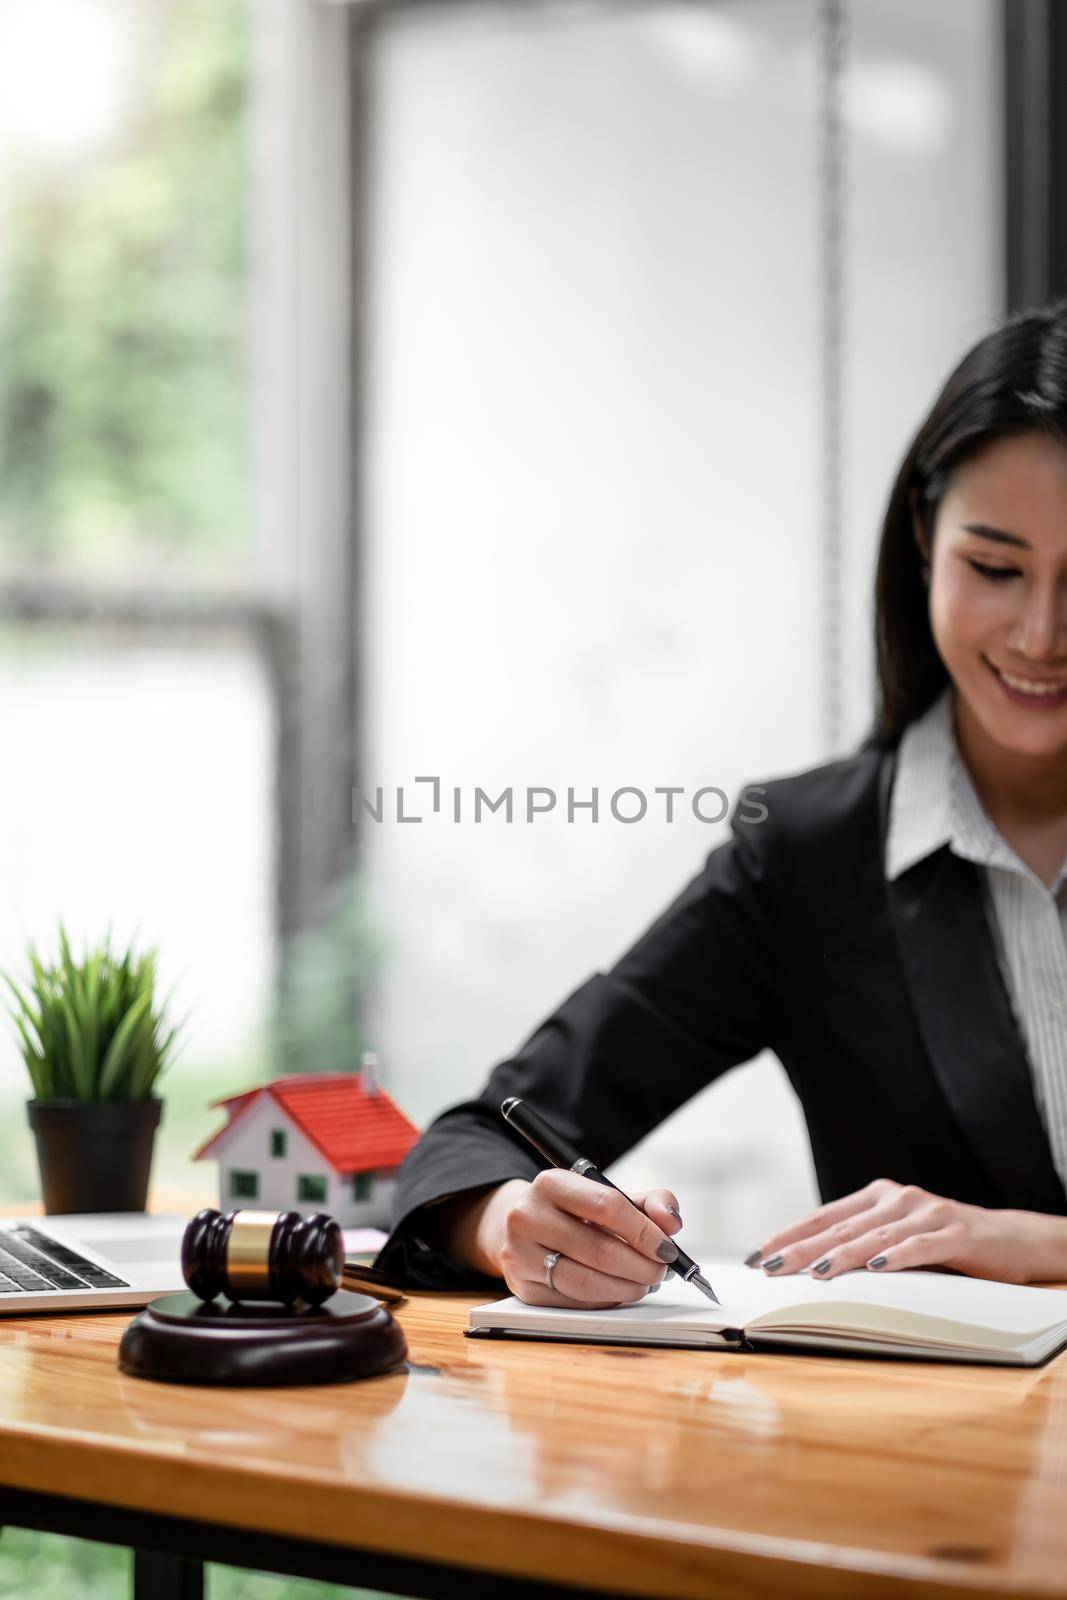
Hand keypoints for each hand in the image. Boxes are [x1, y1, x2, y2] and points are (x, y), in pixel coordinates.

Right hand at [482, 1170, 684, 1307]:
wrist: (524, 1226)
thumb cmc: (573, 1211)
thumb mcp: (608, 1194)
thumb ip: (649, 1202)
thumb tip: (671, 1223)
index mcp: (552, 1183)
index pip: (607, 1206)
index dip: (644, 1231)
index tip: (667, 1248)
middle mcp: (528, 1217)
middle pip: (599, 1250)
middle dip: (642, 1266)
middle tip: (661, 1271)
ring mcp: (521, 1255)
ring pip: (586, 1282)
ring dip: (627, 1288)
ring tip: (644, 1283)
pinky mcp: (523, 1288)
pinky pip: (575, 1302)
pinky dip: (606, 1301)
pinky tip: (619, 1291)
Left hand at [748, 1178, 1066, 1285]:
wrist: (1010, 1238)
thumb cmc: (944, 1243)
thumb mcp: (897, 1239)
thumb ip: (862, 1245)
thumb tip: (809, 1269)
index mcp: (877, 1198)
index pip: (823, 1217)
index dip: (789, 1235)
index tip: (759, 1256)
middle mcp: (898, 1199)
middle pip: (840, 1227)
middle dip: (801, 1249)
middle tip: (770, 1268)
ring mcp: (927, 1213)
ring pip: (874, 1236)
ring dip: (841, 1254)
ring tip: (813, 1271)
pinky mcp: (955, 1233)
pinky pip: (919, 1246)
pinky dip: (896, 1257)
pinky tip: (875, 1268)